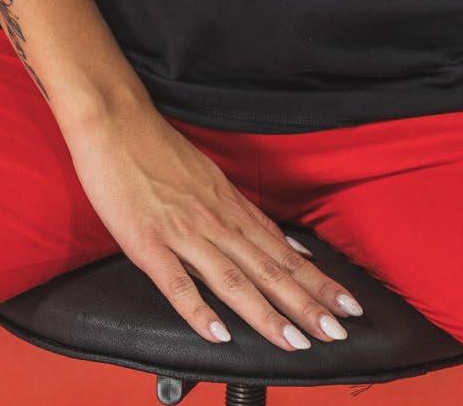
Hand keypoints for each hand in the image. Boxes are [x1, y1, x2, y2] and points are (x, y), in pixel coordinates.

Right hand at [62, 101, 364, 352]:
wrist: (116, 121)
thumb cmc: (159, 150)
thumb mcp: (211, 179)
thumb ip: (243, 215)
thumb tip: (283, 245)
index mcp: (231, 206)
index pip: (283, 251)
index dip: (316, 280)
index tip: (347, 305)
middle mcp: (216, 220)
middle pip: (269, 268)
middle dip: (306, 302)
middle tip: (339, 331)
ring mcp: (183, 231)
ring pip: (233, 279)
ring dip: (266, 313)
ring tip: (295, 342)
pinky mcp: (147, 241)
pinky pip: (176, 281)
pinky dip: (198, 310)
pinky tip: (219, 334)